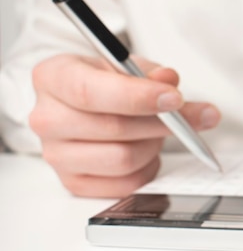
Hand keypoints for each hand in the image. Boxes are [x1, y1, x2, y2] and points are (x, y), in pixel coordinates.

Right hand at [29, 54, 219, 196]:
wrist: (84, 108)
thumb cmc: (104, 84)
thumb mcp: (127, 67)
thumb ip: (151, 72)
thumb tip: (169, 81)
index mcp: (53, 78)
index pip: (90, 92)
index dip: (137, 97)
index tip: (174, 98)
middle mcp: (47, 118)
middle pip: (113, 128)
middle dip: (160, 123)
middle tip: (186, 117)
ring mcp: (57, 155)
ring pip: (123, 159)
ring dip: (153, 145)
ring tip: (156, 131)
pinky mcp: (74, 183)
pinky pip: (126, 183)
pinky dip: (148, 167)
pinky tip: (147, 150)